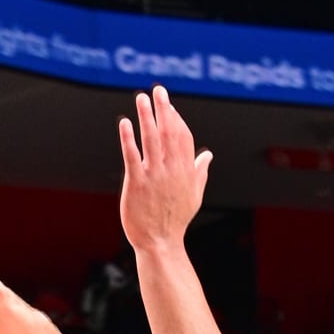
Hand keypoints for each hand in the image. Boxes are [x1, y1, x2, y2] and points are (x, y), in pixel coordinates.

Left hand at [118, 88, 212, 253]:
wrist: (160, 243)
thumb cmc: (176, 219)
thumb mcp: (194, 194)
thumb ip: (199, 171)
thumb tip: (208, 155)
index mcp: (186, 170)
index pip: (183, 137)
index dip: (175, 119)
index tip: (168, 106)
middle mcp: (172, 169)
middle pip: (168, 133)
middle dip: (163, 109)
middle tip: (158, 90)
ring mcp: (154, 175)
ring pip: (151, 140)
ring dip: (147, 117)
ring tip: (142, 98)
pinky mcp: (137, 183)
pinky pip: (132, 156)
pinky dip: (129, 138)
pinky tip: (125, 123)